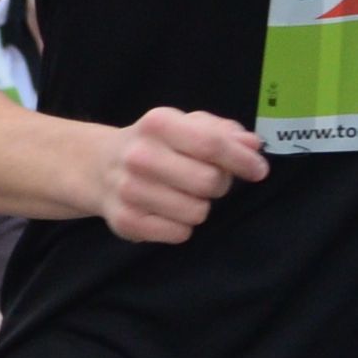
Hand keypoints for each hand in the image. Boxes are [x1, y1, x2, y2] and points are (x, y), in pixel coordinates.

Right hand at [84, 106, 263, 243]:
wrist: (98, 166)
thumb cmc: (155, 144)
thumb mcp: (185, 125)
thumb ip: (223, 131)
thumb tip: (253, 145)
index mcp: (158, 124)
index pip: (211, 144)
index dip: (242, 160)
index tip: (259, 170)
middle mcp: (139, 156)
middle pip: (208, 182)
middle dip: (219, 184)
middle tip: (208, 180)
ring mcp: (129, 191)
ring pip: (197, 212)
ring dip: (199, 206)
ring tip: (183, 194)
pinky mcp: (125, 221)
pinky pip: (179, 234)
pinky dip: (182, 226)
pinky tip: (168, 211)